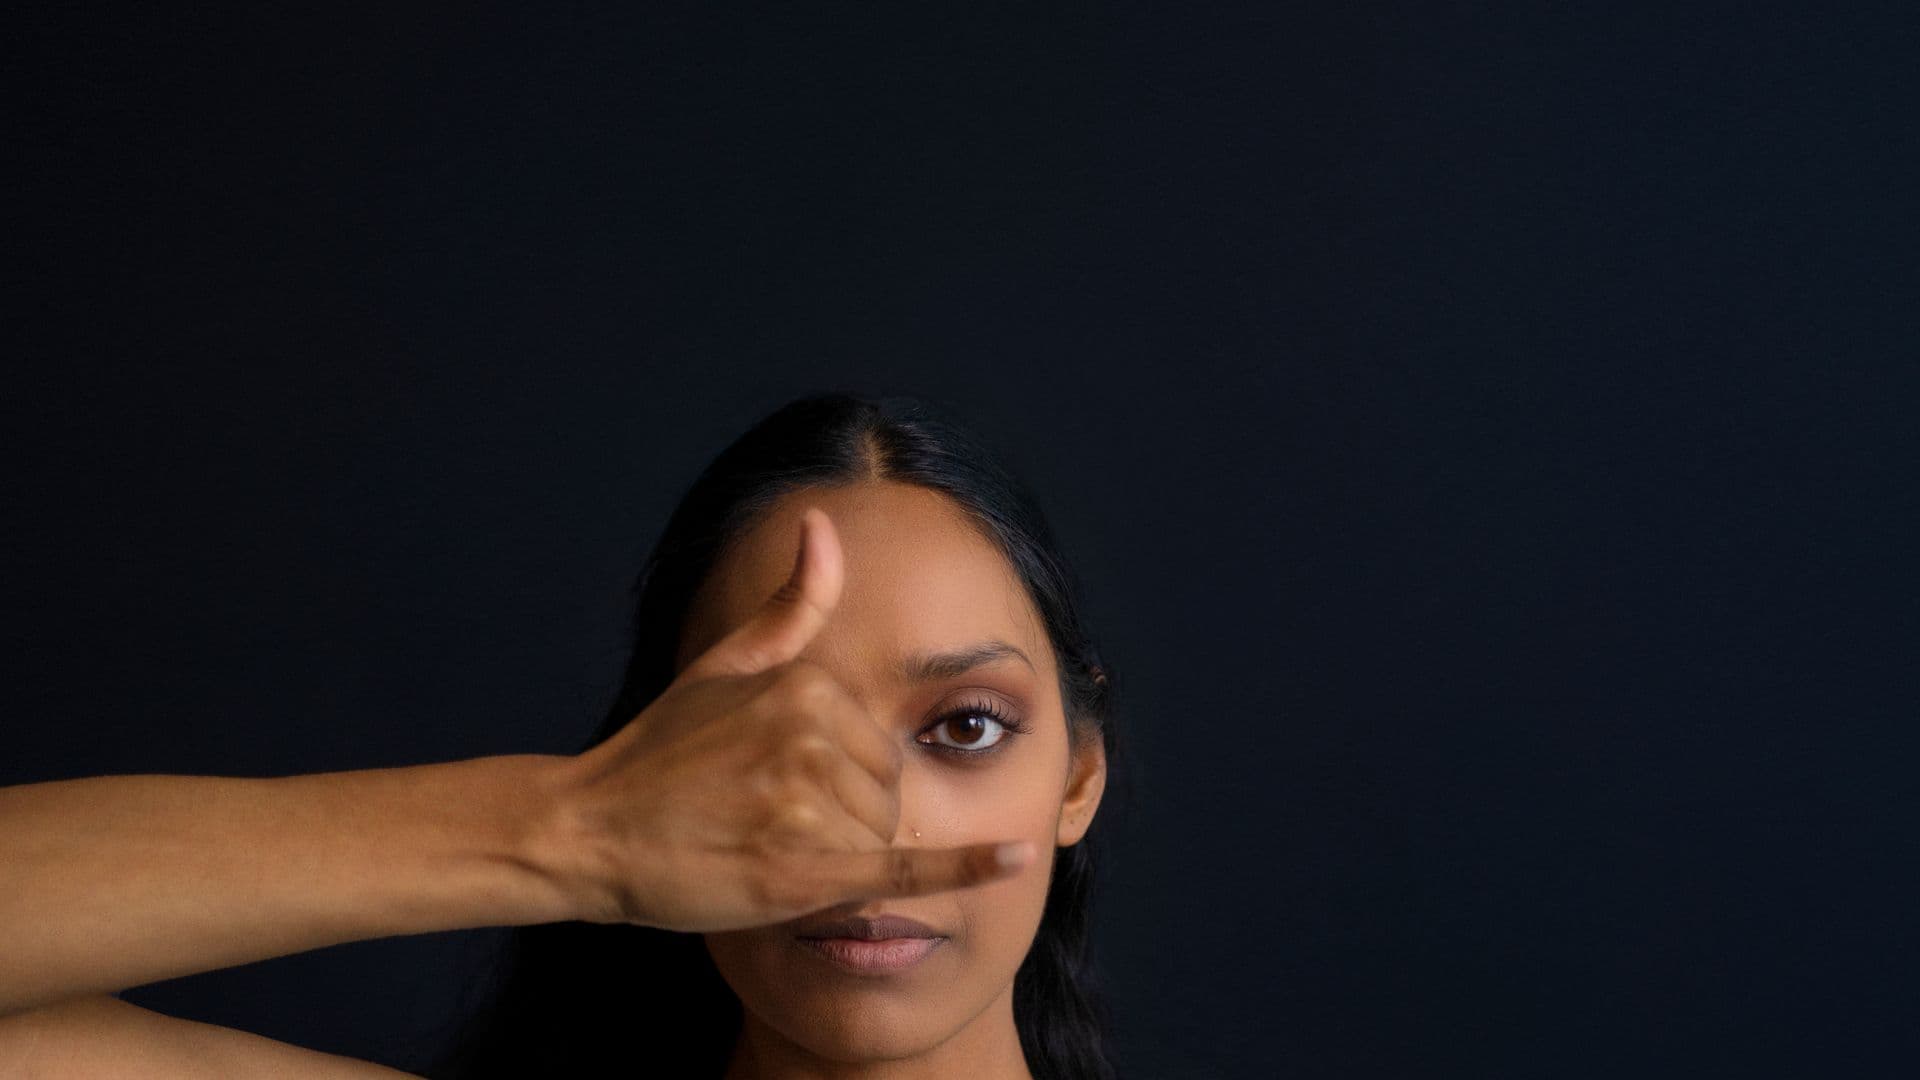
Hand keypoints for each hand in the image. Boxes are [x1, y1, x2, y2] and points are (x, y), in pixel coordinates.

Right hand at [553, 506, 1036, 931]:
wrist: (591, 830)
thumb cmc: (661, 752)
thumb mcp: (728, 662)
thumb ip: (795, 604)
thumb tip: (824, 523)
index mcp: (808, 685)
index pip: (878, 746)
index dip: (835, 780)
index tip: (772, 786)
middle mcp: (811, 737)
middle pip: (884, 795)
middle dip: (839, 821)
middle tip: (759, 823)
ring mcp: (805, 804)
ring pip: (877, 841)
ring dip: (833, 859)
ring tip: (759, 848)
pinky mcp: (801, 870)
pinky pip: (904, 869)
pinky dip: (967, 869)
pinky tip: (1017, 856)